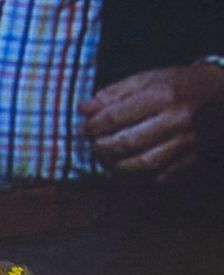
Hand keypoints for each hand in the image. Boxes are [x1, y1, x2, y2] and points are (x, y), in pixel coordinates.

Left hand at [79, 64, 223, 181]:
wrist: (221, 92)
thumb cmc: (176, 85)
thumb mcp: (146, 79)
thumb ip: (113, 94)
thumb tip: (83, 108)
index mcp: (163, 95)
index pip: (117, 116)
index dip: (94, 126)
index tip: (83, 129)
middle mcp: (177, 119)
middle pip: (129, 143)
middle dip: (103, 148)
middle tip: (94, 147)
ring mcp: (189, 140)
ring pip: (145, 163)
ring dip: (118, 166)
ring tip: (107, 160)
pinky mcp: (196, 156)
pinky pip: (164, 175)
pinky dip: (143, 176)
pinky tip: (131, 169)